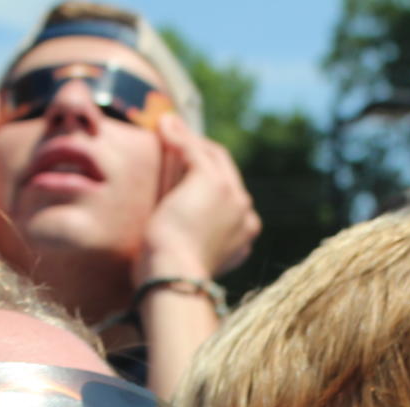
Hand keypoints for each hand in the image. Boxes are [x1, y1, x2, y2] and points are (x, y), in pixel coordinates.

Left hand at [136, 117, 259, 282]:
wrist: (172, 278)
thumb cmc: (168, 276)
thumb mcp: (183, 251)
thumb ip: (186, 230)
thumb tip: (169, 213)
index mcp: (243, 237)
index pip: (228, 196)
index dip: (205, 177)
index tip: (181, 165)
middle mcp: (246, 216)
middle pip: (224, 172)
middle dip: (198, 152)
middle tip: (174, 135)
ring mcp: (234, 198)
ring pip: (212, 158)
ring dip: (188, 139)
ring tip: (166, 125)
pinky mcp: (214, 183)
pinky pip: (196, 151)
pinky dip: (180, 137)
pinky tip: (163, 127)